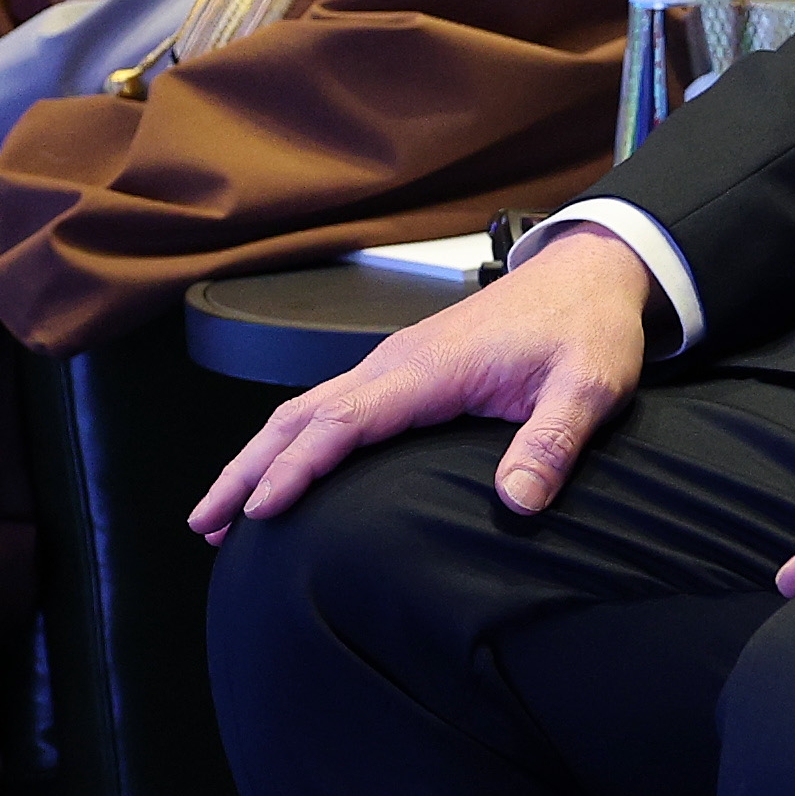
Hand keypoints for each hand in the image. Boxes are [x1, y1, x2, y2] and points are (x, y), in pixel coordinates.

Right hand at [188, 220, 654, 541]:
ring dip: (257, 457)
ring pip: (305, 410)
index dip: (298, 468)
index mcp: (429, 369)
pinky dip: (291, 442)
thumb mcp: (589, 387)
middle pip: (299, 417)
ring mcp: (393, 364)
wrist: (589, 273)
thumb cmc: (588, 327)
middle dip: (246, 470)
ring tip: (220, 512)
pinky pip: (329, 407)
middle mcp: (396, 363)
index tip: (259, 511)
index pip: (344, 422)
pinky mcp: (402, 370)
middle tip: (205, 522)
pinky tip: (280, 472)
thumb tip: (516, 502)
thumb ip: (553, 442)